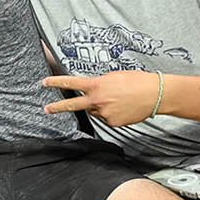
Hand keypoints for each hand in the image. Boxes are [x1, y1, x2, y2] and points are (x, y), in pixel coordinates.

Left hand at [41, 71, 164, 122]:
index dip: (56, 82)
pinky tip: (124, 107)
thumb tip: (94, 91)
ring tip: (119, 99)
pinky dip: (113, 113)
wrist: (155, 94)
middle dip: (58, 107)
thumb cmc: (137, 81)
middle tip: (46, 109)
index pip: (71, 83)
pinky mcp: (113, 123)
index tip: (45, 82)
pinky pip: (107, 118)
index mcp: (97, 85)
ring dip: (101, 106)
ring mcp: (105, 114)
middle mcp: (98, 101)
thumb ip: (100, 83)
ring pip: (96, 111)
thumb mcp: (114, 76)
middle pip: (73, 105)